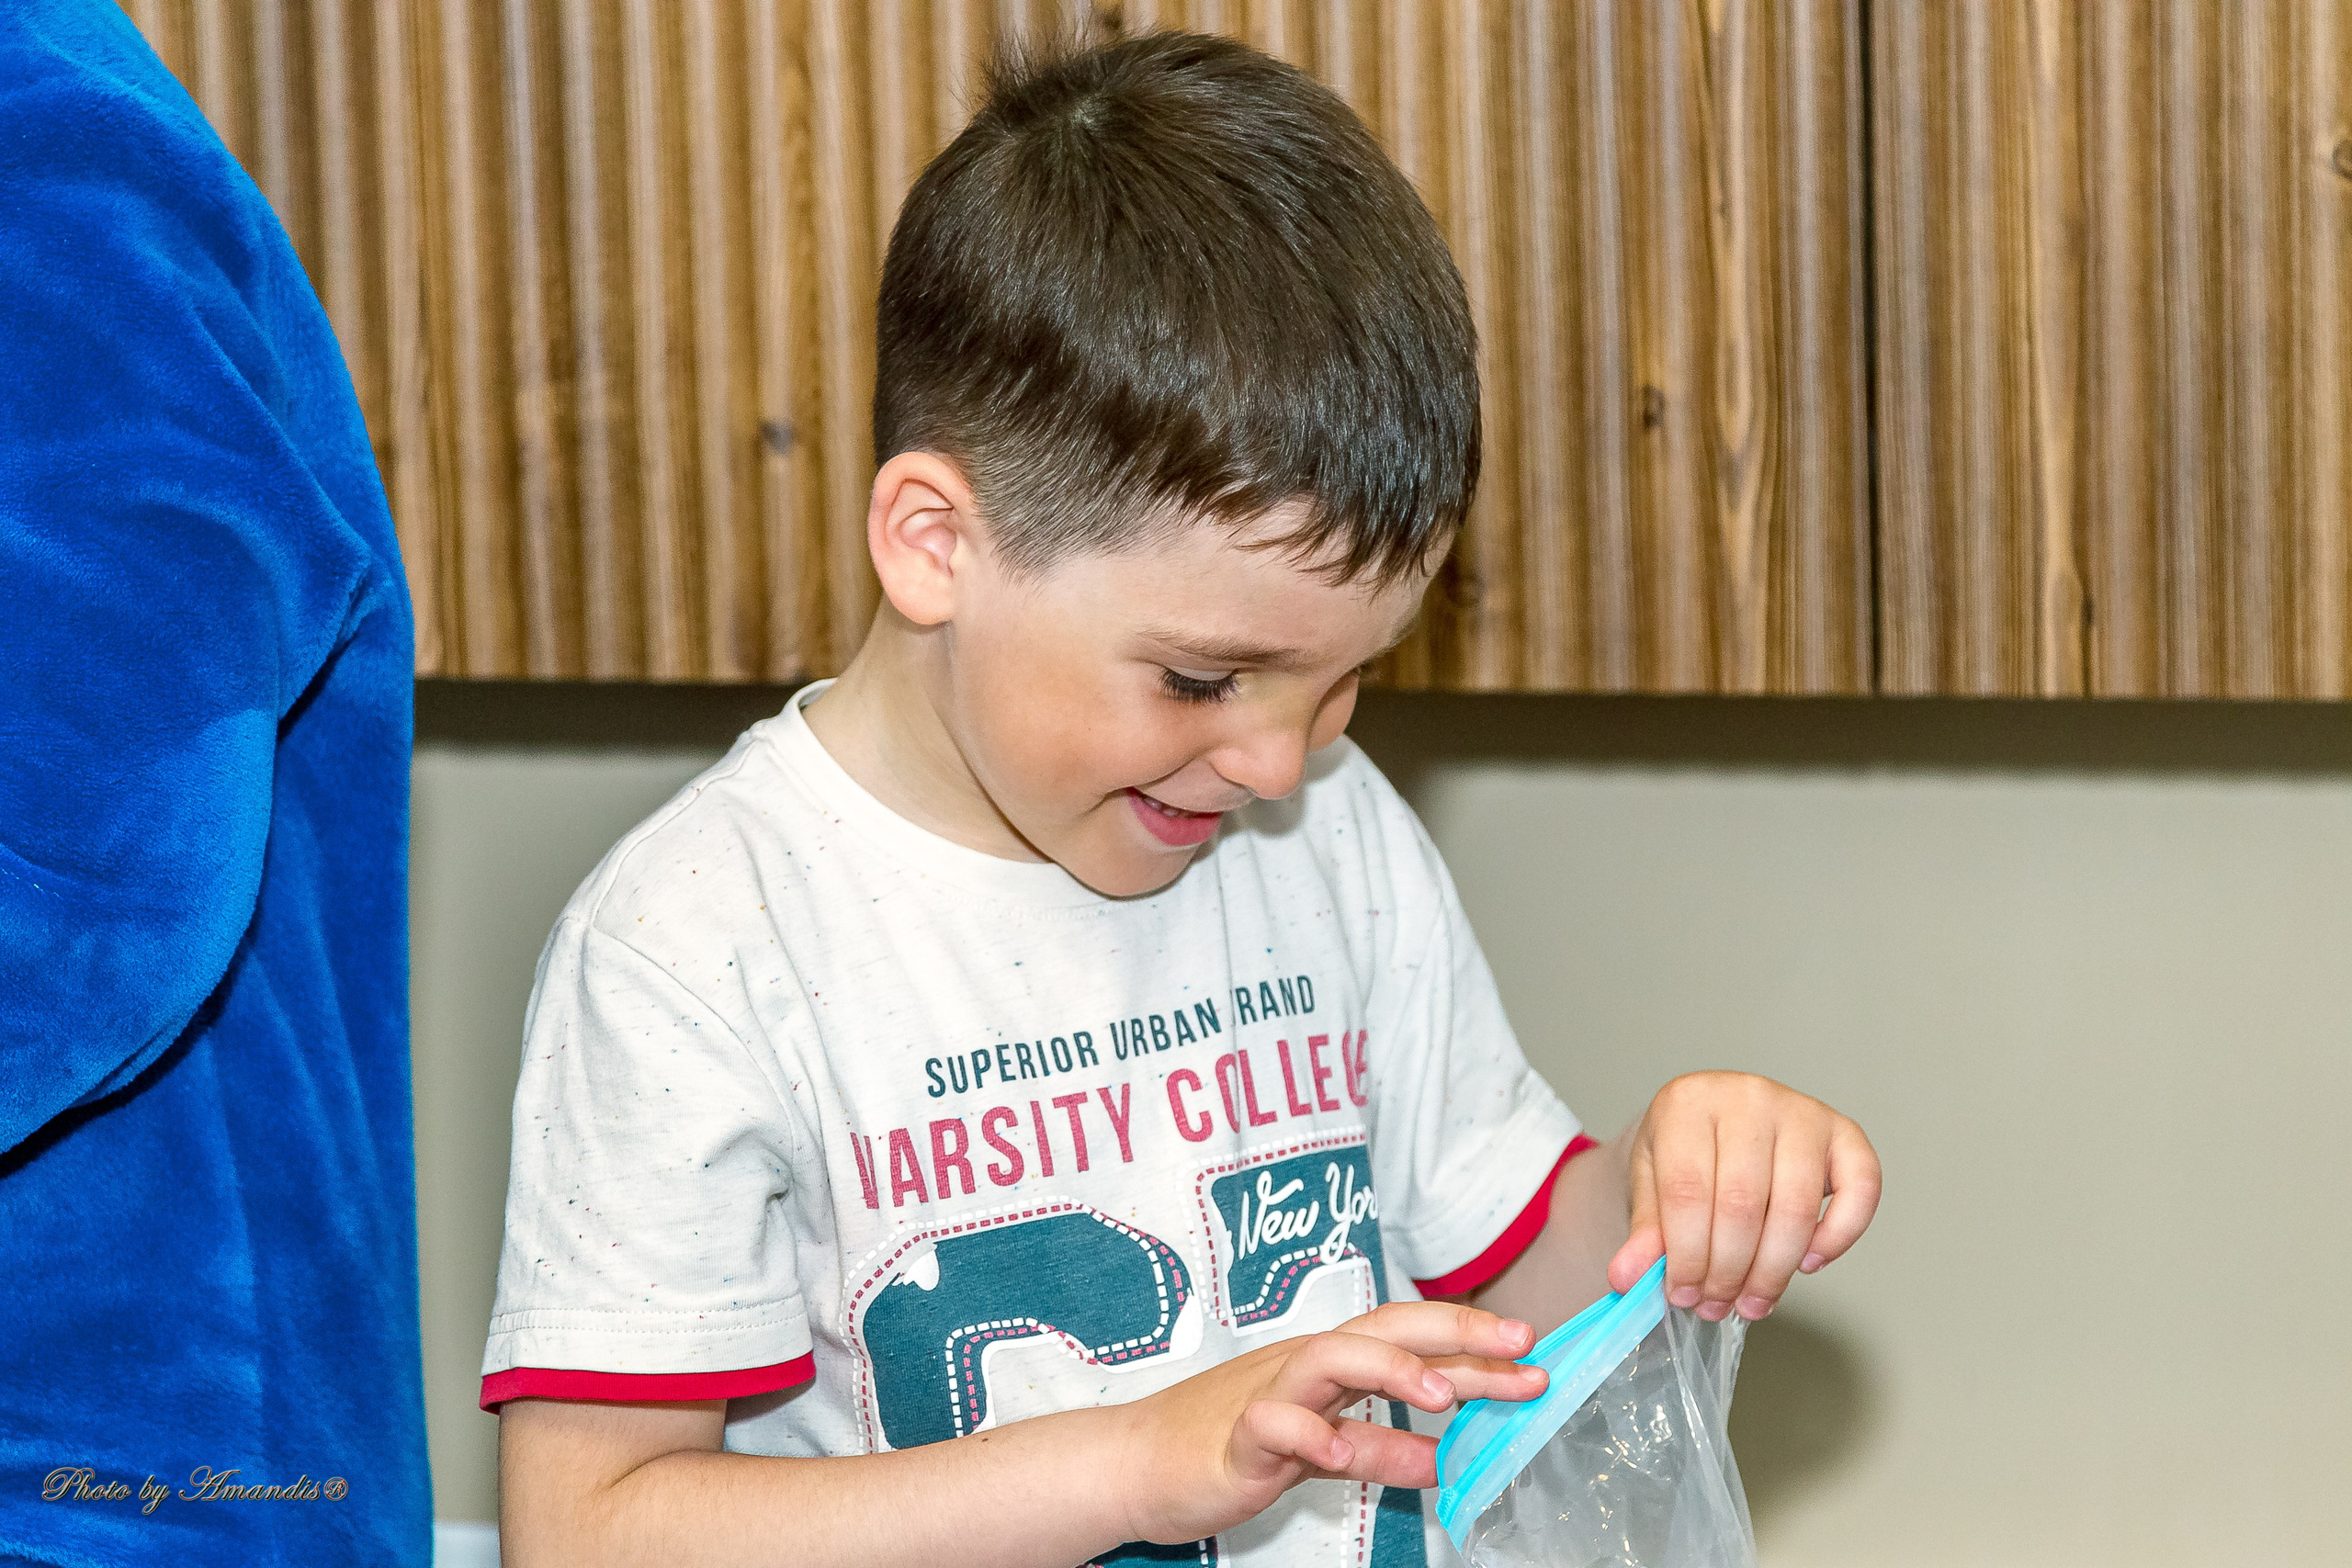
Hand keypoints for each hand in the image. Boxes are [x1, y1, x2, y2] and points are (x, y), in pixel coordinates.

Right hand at [1113, 1300, 1545, 1545]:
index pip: (1411, 1342)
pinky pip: (1274, 1425)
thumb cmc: (1226, 1447)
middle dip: (1455, 1333)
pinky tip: (1340, 1450)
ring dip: (1390, 1370)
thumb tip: (1446, 1456)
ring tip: (1443, 1395)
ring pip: (1332, 1359)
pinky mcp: (1236, 1434)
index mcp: (1330, 1366)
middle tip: (1519, 1345)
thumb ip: (1381, 1447)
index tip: (1533, 1352)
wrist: (1135, 1463)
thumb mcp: (1320, 1449)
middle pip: (1384, 1329)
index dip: (1473, 1347)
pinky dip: (1309, 1434)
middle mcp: (1305, 1365)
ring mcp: (1269, 1393)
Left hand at [1607, 1071, 1880, 1321]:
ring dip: (1773, 1269)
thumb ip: (1645, 1231)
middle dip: (1728, 1270)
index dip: (1686, 1254)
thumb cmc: (1683, 1154)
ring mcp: (1802, 1110)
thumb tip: (1629, 1278)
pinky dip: (1837, 1237)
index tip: (1681, 1295)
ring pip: (1796, 1207)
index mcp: (1689, 1101)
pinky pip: (1860, 1189)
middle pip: (1743, 1204)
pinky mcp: (1844, 1131)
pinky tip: (1807, 1264)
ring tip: (1750, 1302)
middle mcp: (1749, 1096)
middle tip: (1714, 1305)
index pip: (1688, 1190)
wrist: (1716, 1121)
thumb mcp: (1650, 1184)